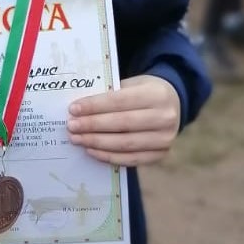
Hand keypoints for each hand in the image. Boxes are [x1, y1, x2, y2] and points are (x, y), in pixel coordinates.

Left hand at [66, 75, 180, 165]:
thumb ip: (111, 94)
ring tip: (77, 139)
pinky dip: (109, 156)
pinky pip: (131, 159)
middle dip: (92, 126)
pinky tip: (92, 150)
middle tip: (71, 126)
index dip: (94, 106)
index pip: (119, 101)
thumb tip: (80, 109)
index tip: (73, 109)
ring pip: (125, 144)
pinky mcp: (161, 155)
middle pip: (122, 124)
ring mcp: (165, 139)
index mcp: (156, 94)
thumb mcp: (132, 84)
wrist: (172, 104)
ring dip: (97, 143)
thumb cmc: (145, 92)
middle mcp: (165, 118)